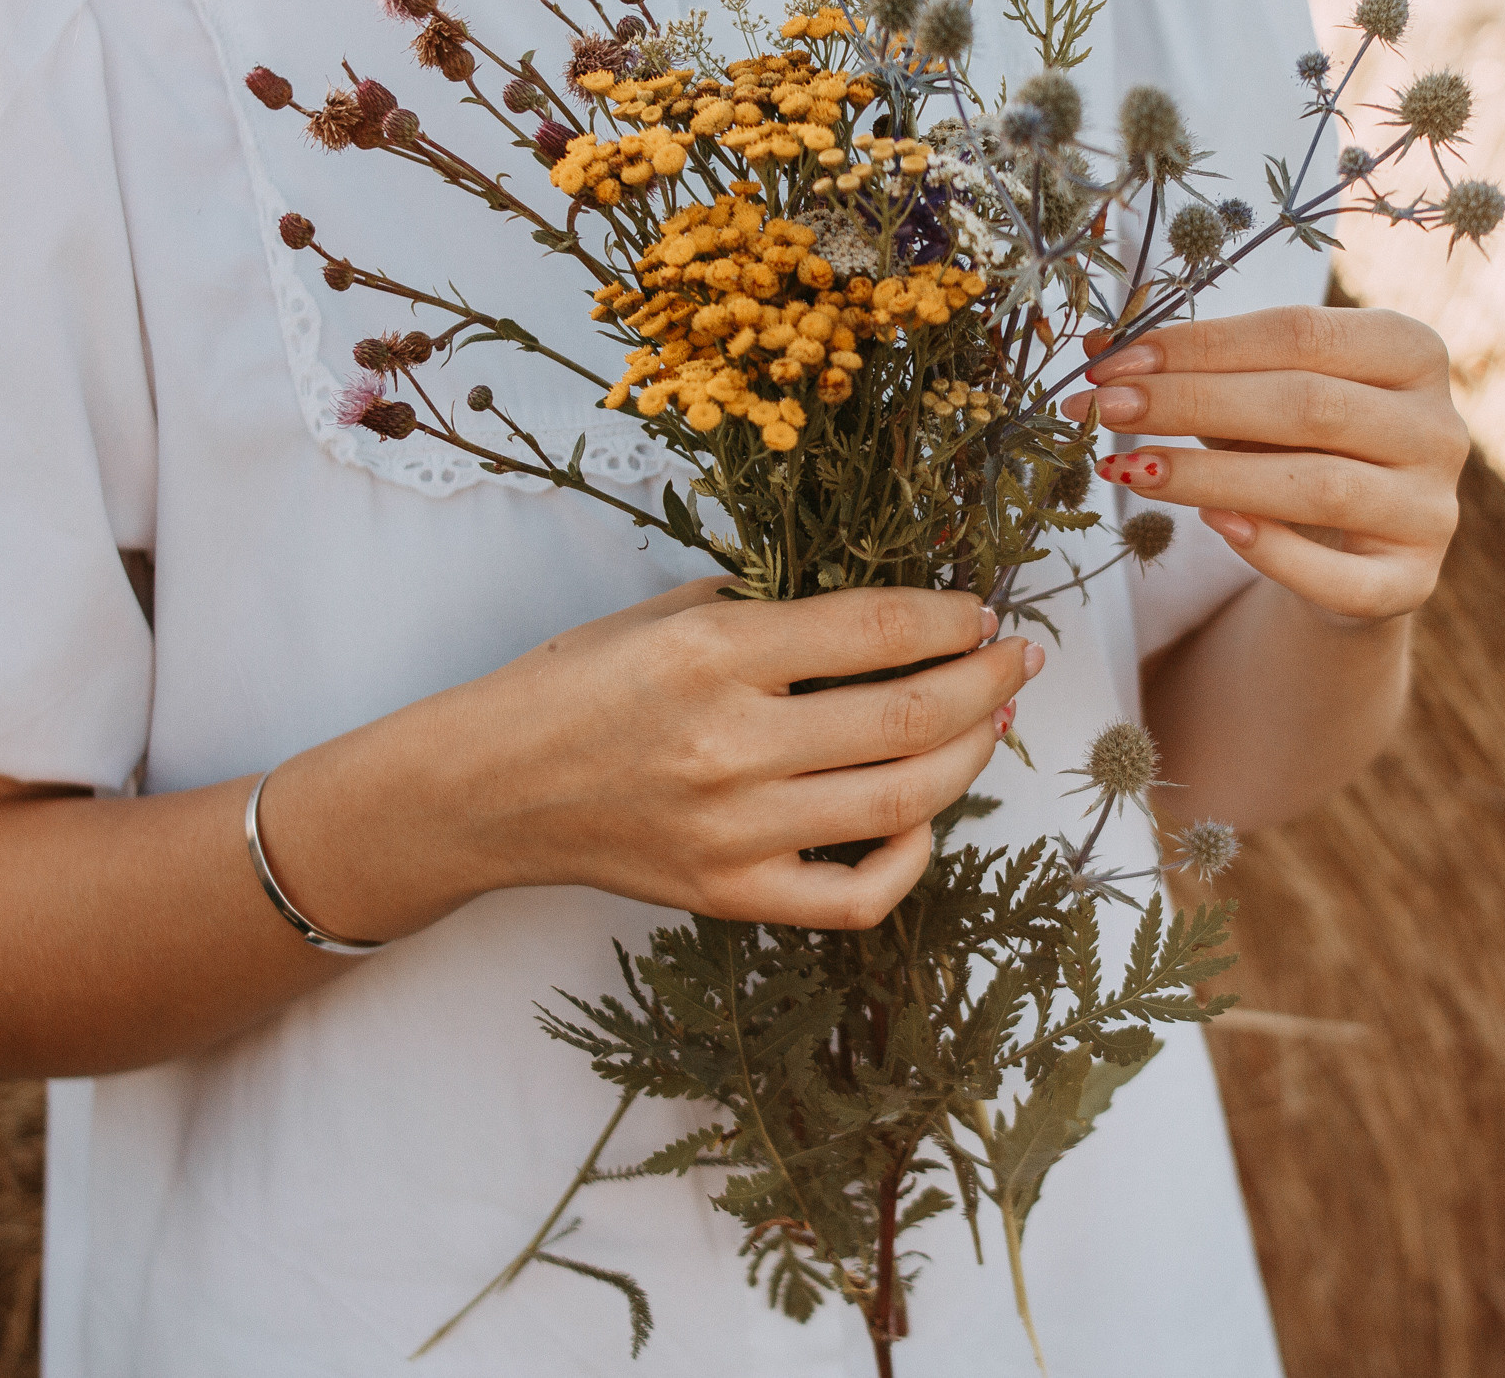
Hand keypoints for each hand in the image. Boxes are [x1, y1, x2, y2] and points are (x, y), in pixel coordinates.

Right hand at [426, 579, 1040, 929]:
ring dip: (970, 755)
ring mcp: (735, 830)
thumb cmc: (577, 684)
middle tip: (1016, 658)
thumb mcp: (666, 611)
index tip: (981, 610)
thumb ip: (773, 609)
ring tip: (992, 721)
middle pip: (909, 717)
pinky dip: (911, 857)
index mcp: (713, 651)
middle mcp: (731, 743)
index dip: (951, 619)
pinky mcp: (729, 894)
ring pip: (903, 800)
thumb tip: (892, 614)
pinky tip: (925, 817)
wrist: (489, 789)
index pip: (876, 629)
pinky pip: (856, 895)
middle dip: (987, 682)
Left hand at [1059, 305, 1466, 623]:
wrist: (1348, 551)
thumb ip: (1198, 369)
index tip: (1114, 360)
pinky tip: (1213, 528)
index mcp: (1411, 351)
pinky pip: (1339, 576)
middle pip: (1307, 406)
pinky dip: (1273, 553)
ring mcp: (1432, 509)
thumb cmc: (1298, 449)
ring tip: (1131, 467)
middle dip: (1193, 403)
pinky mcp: (1411, 583)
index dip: (1202, 344)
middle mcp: (1438, 427)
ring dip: (1212, 477)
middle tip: (1105, 409)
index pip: (1300, 333)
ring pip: (1319, 488)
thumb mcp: (1257, 397)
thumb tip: (1095, 346)